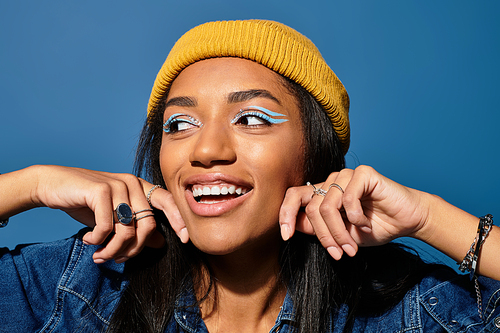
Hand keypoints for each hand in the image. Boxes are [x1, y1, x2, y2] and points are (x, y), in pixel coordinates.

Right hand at [32, 165, 186, 262]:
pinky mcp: (100, 190)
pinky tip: (88, 240)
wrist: (52, 185)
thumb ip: (136, 226)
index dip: (179, 220)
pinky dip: (97, 240)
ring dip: (113, 250)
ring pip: (127, 230)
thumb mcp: (114, 216)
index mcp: (139, 186)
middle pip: (148, 225)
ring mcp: (117, 184)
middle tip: (116, 259)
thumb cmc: (85, 201)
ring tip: (99, 255)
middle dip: (133, 250)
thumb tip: (160, 242)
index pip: (167, 202)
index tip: (186, 240)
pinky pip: (107, 227)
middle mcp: (132, 183)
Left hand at [279, 165, 429, 259]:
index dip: (286, 214)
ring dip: (339, 233)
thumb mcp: (341, 234)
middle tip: (338, 253)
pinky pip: (348, 199)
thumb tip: (293, 226)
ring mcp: (346, 175)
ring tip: (352, 247)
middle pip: (312, 208)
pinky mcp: (363, 173)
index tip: (286, 236)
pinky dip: (356, 218)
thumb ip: (317, 228)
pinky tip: (366, 225)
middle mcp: (331, 181)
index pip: (294, 196)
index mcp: (323, 193)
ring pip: (327, 207)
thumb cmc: (374, 227)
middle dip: (324, 236)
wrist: (407, 221)